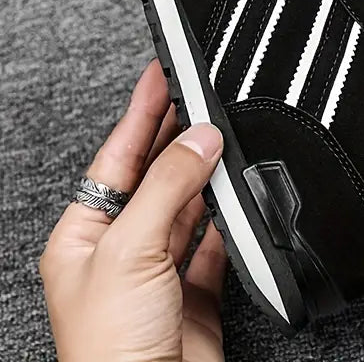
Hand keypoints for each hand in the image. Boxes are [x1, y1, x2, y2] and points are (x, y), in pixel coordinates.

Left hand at [40, 60, 227, 361]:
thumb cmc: (109, 348)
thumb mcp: (130, 251)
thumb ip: (170, 188)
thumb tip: (200, 140)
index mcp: (83, 237)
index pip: (116, 156)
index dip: (140, 113)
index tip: (159, 75)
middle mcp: (118, 251)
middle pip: (152, 176)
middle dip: (174, 135)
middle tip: (197, 95)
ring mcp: (156, 272)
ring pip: (185, 205)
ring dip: (204, 172)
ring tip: (220, 135)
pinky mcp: (193, 293)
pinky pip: (213, 242)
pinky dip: (227, 218)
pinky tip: (235, 197)